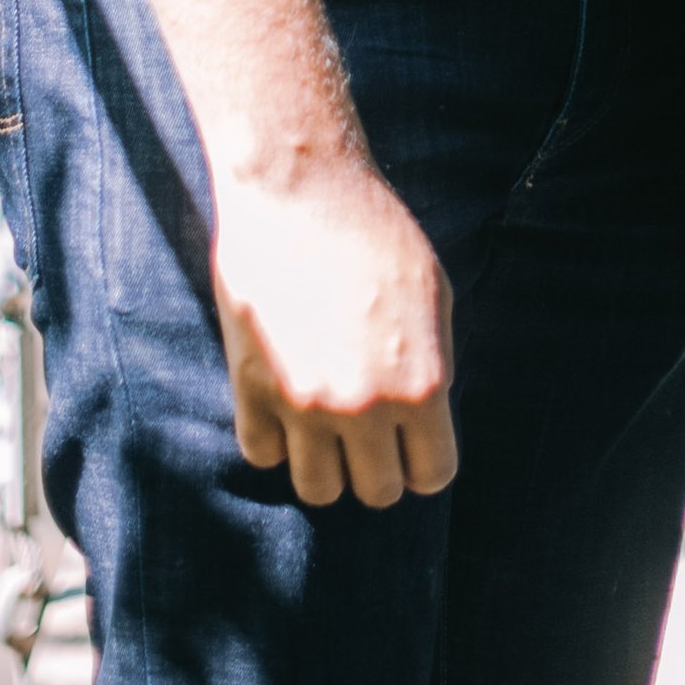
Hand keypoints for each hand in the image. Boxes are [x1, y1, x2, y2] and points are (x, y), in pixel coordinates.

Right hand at [211, 155, 457, 506]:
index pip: (431, 475)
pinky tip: (284, 404)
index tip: (410, 443)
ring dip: (326, 465)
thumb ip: (432, 365)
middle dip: (376, 466)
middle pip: (376, 492)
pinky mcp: (251, 390)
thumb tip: (425, 416)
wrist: (300, 191)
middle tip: (367, 430)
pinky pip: (263, 455)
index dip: (422, 462)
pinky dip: (275, 440)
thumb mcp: (432, 294)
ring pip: (318, 490)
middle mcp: (364, 406)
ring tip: (326, 426)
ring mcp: (303, 404)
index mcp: (421, 384)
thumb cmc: (375, 232)